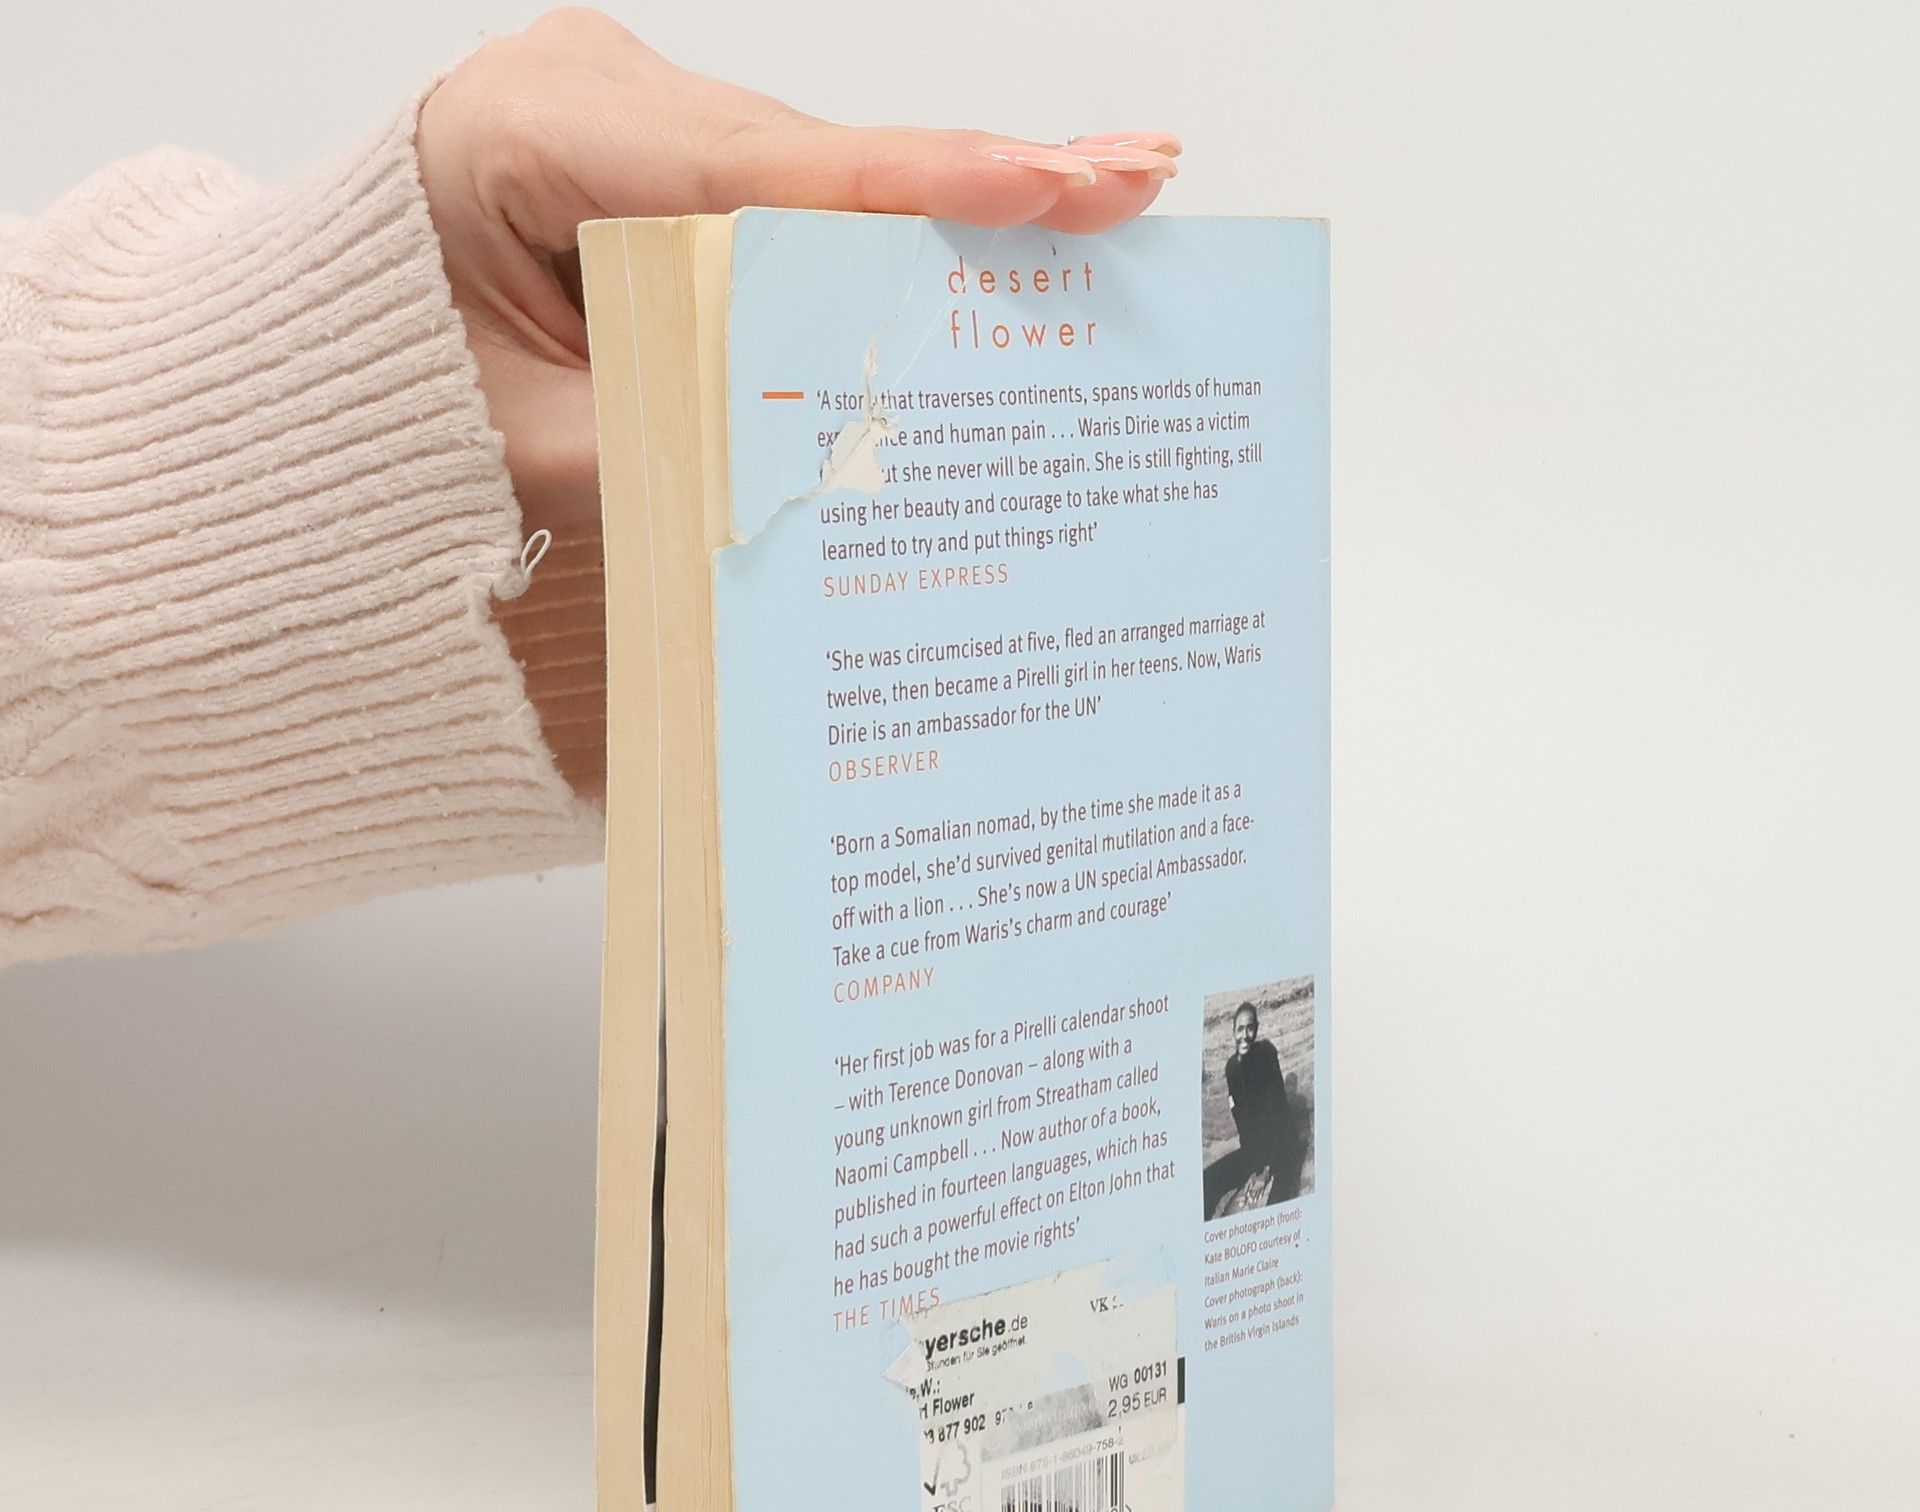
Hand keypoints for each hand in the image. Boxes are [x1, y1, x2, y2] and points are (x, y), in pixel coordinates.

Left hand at [416, 8, 1179, 531]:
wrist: (320, 382)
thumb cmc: (395, 405)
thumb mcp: (531, 445)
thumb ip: (672, 445)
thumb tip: (822, 467)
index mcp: (530, 132)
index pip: (749, 169)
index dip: (905, 188)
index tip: (1036, 184)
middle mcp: (597, 95)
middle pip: (812, 156)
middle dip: (970, 182)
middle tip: (1124, 181)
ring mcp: (637, 114)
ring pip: (819, 172)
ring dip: (945, 206)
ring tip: (1092, 200)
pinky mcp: (668, 157)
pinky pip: (793, 194)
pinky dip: (885, 228)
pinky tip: (995, 218)